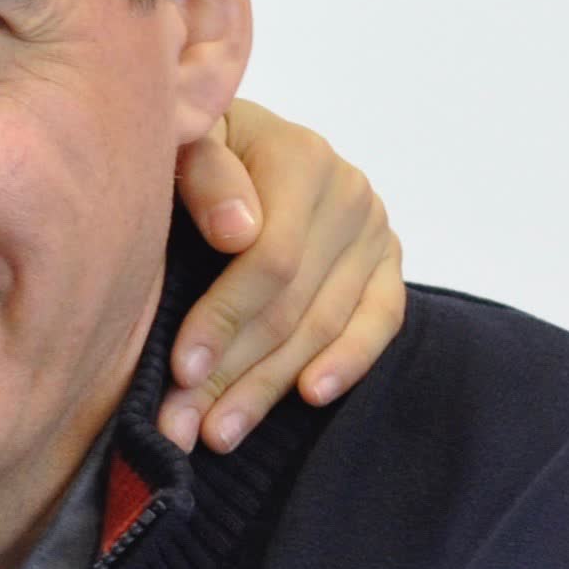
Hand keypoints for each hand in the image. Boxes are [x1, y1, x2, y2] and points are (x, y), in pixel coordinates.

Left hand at [163, 94, 405, 452]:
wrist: (230, 136)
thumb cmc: (190, 144)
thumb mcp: (183, 140)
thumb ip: (203, 171)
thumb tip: (239, 232)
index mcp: (298, 156)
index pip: (270, 258)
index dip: (225, 318)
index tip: (180, 370)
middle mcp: (347, 191)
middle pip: (294, 303)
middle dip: (235, 372)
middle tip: (184, 427)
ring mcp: (373, 228)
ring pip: (324, 324)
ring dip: (269, 386)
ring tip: (219, 433)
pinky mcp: (387, 260)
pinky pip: (380, 320)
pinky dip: (348, 362)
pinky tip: (309, 397)